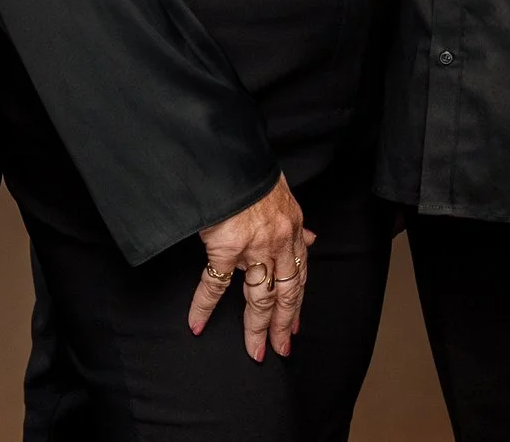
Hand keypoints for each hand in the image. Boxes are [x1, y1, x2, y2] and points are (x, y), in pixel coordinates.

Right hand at [190, 177, 314, 361]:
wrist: (229, 157)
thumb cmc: (251, 172)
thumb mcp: (282, 193)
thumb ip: (294, 221)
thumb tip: (311, 239)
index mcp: (292, 227)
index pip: (300, 274)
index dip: (298, 302)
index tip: (296, 325)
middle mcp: (279, 241)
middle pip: (286, 294)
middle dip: (284, 325)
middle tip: (281, 349)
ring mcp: (254, 247)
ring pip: (260, 297)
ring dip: (257, 328)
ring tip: (255, 351)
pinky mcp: (226, 247)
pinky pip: (215, 284)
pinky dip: (204, 306)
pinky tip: (197, 324)